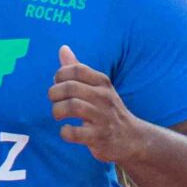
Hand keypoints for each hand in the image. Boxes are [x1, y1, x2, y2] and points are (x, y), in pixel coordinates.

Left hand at [49, 44, 147, 164]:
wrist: (131, 138)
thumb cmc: (108, 109)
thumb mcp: (98, 87)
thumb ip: (78, 69)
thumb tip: (62, 48)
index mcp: (102, 82)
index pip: (76, 69)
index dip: (60, 75)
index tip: (58, 84)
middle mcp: (104, 97)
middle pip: (70, 87)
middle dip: (54, 94)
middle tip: (55, 102)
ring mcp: (103, 118)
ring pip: (71, 107)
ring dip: (57, 111)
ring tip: (58, 115)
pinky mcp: (99, 137)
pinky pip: (74, 132)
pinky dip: (65, 132)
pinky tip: (67, 130)